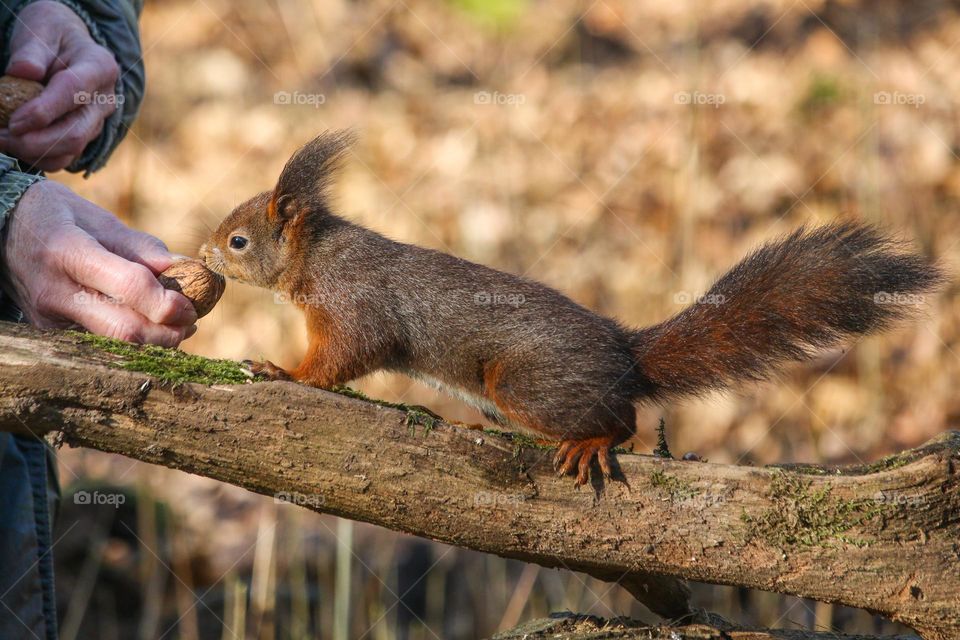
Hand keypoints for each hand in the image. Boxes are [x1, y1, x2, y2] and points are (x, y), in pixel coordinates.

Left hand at [0, 1, 120, 170]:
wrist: (67, 47)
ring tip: (2, 140)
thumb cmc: (52, 36)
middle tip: (0, 138)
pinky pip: (63, 158)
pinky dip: (36, 157)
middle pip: (75, 133)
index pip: (74, 93)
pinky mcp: (85, 136)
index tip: (13, 122)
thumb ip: (31, 51)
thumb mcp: (41, 30)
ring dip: (32, 152)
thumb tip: (22, 72)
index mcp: (100, 67)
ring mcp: (97, 122)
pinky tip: (14, 144)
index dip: (43, 111)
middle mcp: (104, 100)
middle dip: (35, 142)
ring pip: (70, 151)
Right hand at [3, 181, 196, 346]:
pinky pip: (99, 341)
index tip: (192, 304)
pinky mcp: (49, 331)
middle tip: (191, 321)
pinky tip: (147, 324)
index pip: (129, 287)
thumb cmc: (56, 217)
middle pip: (123, 330)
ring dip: (154, 340)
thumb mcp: (97, 218)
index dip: (168, 302)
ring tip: (176, 322)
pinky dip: (131, 338)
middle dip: (167, 333)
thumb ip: (140, 247)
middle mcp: (55, 291)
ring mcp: (49, 316)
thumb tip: (183, 269)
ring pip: (113, 343)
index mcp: (68, 252)